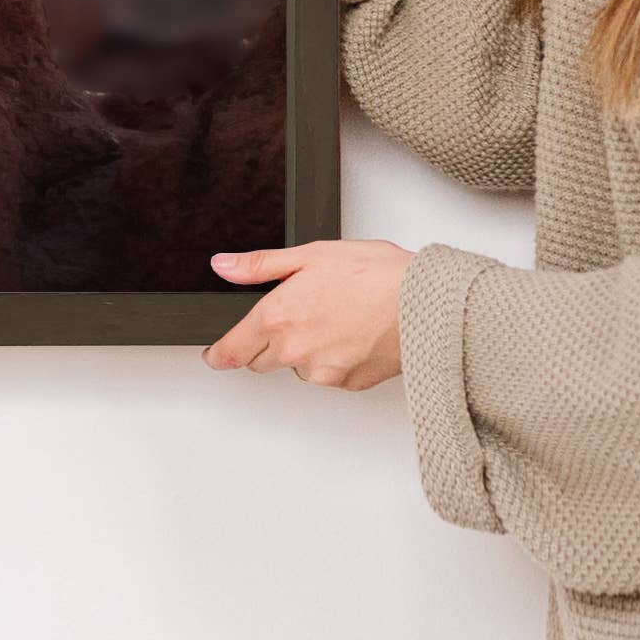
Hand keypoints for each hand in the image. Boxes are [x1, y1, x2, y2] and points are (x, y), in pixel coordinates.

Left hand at [203, 240, 410, 388]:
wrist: (424, 304)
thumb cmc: (374, 274)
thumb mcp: (310, 255)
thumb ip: (260, 266)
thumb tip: (223, 266)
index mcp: (278, 319)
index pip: (232, 351)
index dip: (220, 353)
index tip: (215, 355)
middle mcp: (296, 352)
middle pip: (262, 360)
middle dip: (268, 343)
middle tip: (295, 316)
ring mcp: (323, 373)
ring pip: (298, 367)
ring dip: (305, 350)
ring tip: (334, 316)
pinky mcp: (349, 384)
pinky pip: (329, 375)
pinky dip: (334, 359)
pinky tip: (352, 333)